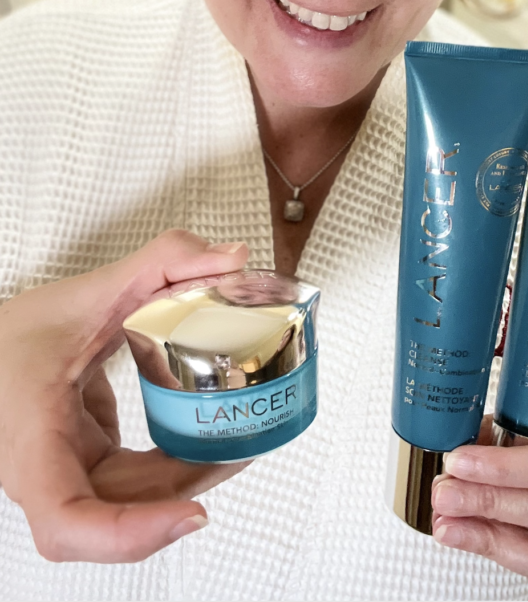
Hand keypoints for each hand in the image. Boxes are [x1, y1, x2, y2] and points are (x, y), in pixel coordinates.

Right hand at [0, 231, 249, 562]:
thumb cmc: (16, 332)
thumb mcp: (91, 290)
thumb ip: (164, 262)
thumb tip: (232, 257)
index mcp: (33, 437)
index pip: (68, 519)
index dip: (129, 533)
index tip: (191, 515)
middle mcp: (44, 471)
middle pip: (118, 512)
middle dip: (185, 492)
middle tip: (241, 450)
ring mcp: (64, 473)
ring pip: (131, 502)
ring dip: (186, 481)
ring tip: (236, 443)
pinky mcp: (84, 464)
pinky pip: (131, 484)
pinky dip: (172, 469)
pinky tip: (205, 440)